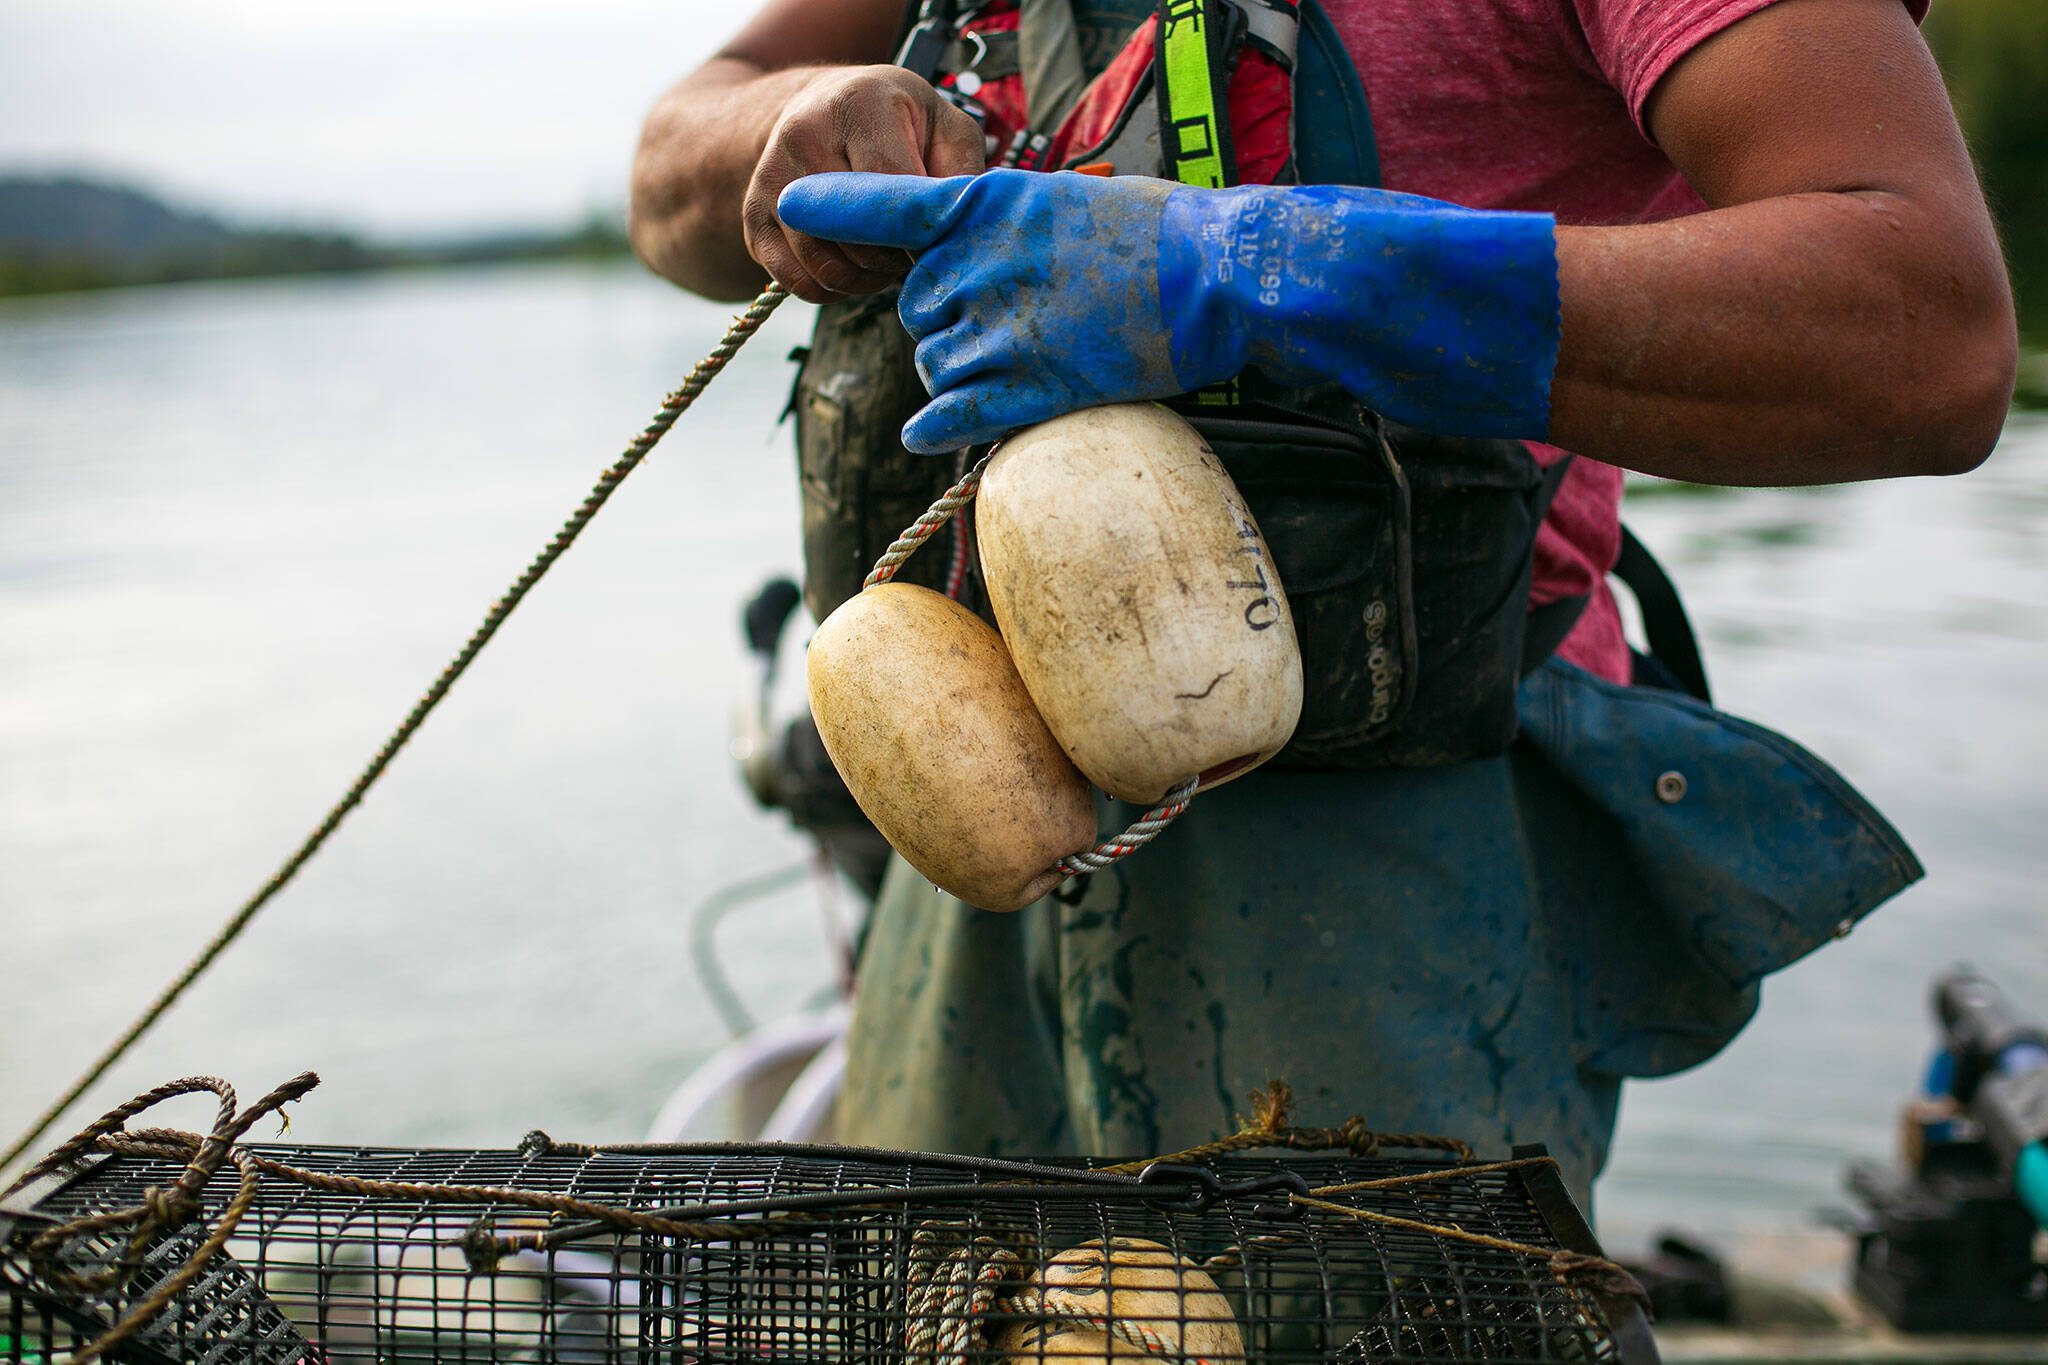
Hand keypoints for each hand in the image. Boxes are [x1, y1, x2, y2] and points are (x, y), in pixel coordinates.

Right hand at [744, 66, 984, 301]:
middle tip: (913, 251)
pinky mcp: (754, 218)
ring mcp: (772, 179)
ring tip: (887, 260)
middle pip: (855, 231)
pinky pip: (797, 282)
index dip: (917, 229)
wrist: (823, 107)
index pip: (888, 186)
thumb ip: (962, 169)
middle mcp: (803, 135)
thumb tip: (965, 226)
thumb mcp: (942, 125)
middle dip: (895, 258)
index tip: (937, 245)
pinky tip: (854, 268)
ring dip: (866, 280)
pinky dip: (833, 290)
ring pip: (825, 264)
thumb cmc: (896, 121)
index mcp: (858, 104)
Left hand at [776, 169, 1560, 451]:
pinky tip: (932, 431)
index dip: (833, 209)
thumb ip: (1007, 231)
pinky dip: (935, 426)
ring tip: (1023, 361)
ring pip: (933, 362)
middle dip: (944, 319)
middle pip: (915, 306)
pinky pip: (945, 414)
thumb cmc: (1162, 238)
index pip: (886, 205)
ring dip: (958, 370)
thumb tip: (968, 262)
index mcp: (986, 205)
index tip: (786, 208)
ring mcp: (995, 330)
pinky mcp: (1020, 387)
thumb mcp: (1068, 205)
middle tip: (1006, 322)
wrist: (1219, 277)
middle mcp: (975, 264)